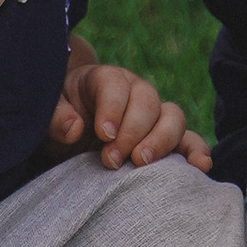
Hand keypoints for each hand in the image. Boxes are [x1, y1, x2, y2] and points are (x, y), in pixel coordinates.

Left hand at [49, 42, 211, 172]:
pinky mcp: (166, 138)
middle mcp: (135, 92)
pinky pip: (189, 141)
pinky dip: (197, 151)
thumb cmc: (60, 119)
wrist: (72, 129)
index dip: (112, 108)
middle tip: (111, 160)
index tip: (103, 135)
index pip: (115, 85)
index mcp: (103, 80)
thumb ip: (55, 117)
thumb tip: (75, 128)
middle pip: (147, 101)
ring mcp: (154, 115)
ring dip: (161, 141)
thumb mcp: (46, 114)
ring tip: (141, 164)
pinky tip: (200, 166)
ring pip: (172, 117)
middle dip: (132, 132)